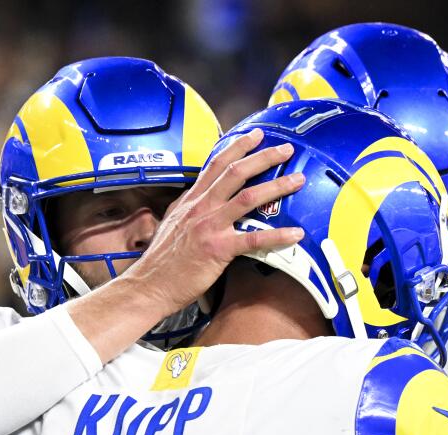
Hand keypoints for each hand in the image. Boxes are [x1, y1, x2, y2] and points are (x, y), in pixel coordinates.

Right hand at [124, 129, 305, 317]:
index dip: (237, 147)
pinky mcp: (218, 249)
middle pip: (236, 173)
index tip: (254, 136)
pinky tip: (296, 233)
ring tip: (298, 180)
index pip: (215, 164)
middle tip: (285, 149)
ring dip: (276, 186)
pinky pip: (254, 239)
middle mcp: (201, 207)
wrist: (150, 285)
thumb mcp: (172, 224)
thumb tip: (199, 199)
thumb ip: (188, 209)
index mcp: (191, 200)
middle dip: (263, 157)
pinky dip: (277, 235)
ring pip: (248, 198)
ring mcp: (210, 226)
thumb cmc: (162, 261)